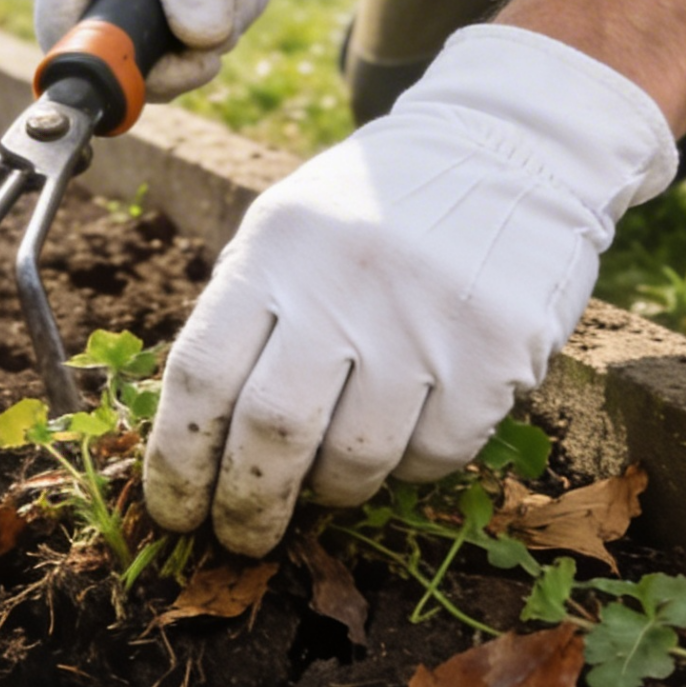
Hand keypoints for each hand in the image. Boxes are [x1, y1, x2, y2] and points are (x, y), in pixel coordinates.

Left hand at [144, 25, 676, 553]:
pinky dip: (410, 466)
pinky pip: (435, 455)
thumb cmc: (379, 209)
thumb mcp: (290, 228)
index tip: (175, 513)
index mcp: (275, 247)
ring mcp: (425, 316)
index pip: (201, 375)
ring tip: (332, 474)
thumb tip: (197, 443)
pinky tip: (407, 433)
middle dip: (248, 505)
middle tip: (243, 537)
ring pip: (356, 460)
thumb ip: (246, 317)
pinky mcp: (496, 348)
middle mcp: (344, 280)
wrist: (510, 149)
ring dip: (334, 488)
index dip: (178, 462)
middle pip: (272, 431)